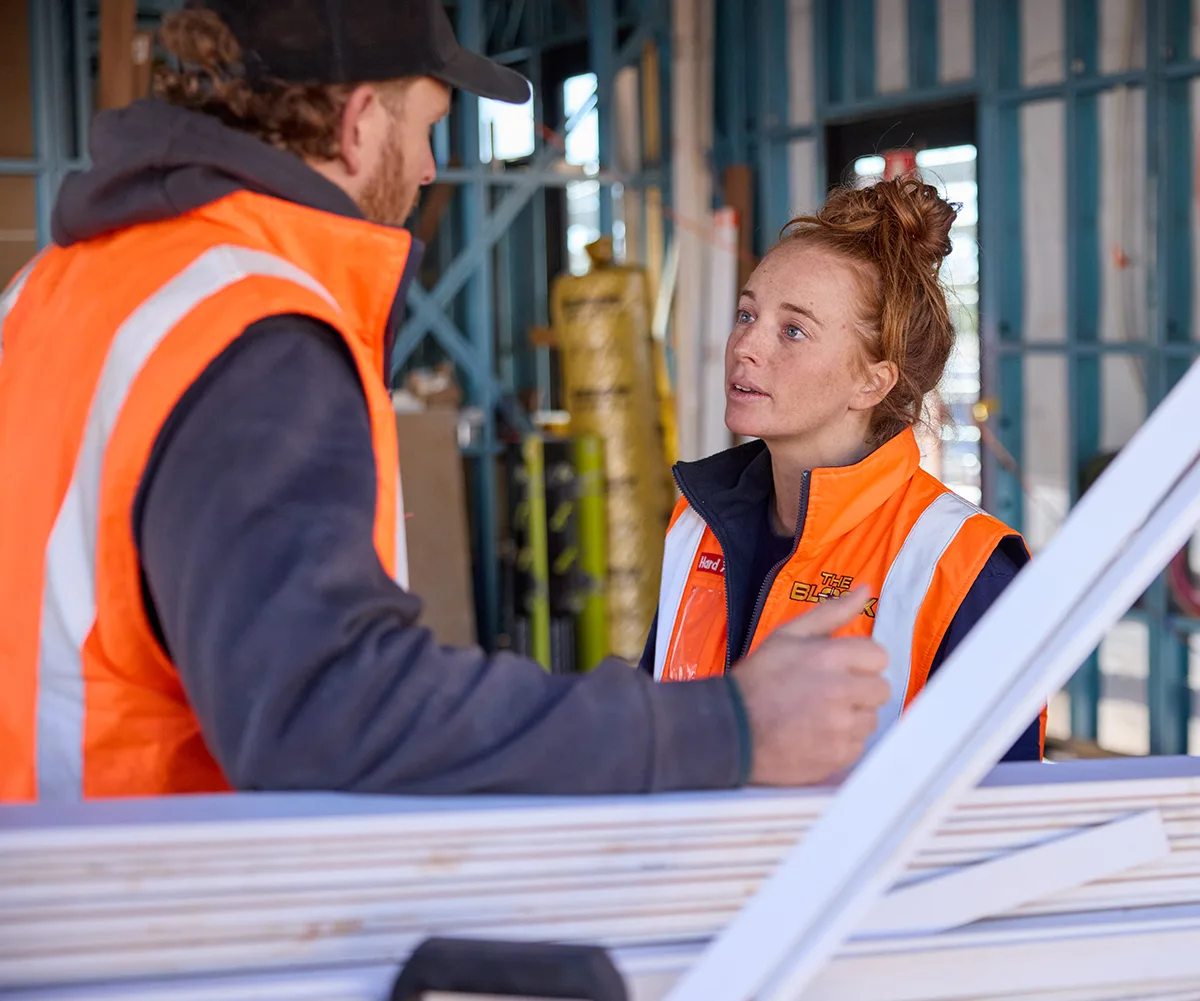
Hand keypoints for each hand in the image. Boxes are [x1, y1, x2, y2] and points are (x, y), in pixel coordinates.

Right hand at [732, 587, 889, 785]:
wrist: (730, 729)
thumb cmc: (758, 680)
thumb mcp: (787, 635)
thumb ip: (831, 612)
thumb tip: (865, 590)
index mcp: (829, 656)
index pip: (878, 655)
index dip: (859, 661)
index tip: (839, 669)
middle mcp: (840, 690)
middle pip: (881, 688)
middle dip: (859, 689)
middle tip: (829, 692)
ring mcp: (840, 726)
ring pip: (870, 718)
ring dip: (852, 716)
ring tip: (819, 715)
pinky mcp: (838, 755)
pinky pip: (859, 745)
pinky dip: (842, 742)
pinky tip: (816, 735)